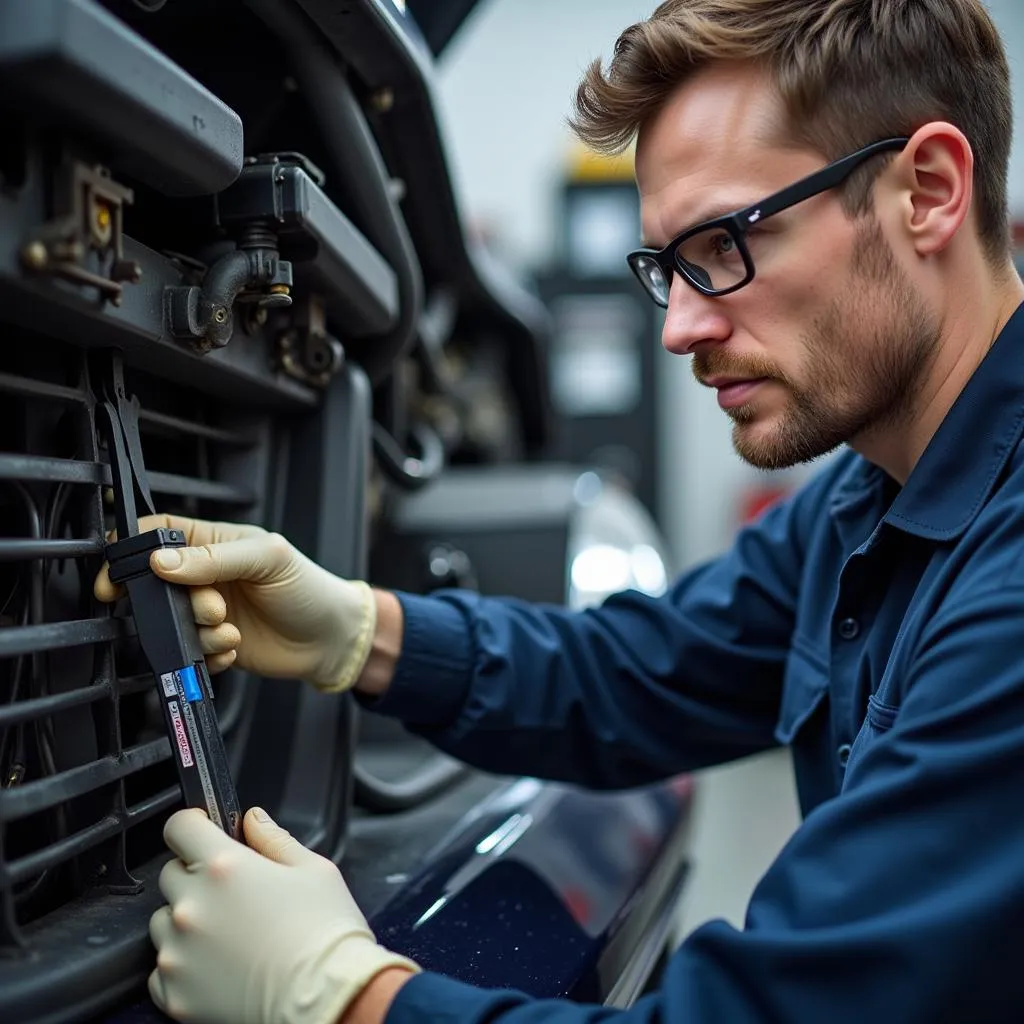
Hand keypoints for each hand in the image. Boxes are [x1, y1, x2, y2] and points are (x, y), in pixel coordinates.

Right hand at [94, 514, 375, 691]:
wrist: (332, 639)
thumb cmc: (308, 588)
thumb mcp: (267, 559)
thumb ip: (213, 558)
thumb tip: (160, 561)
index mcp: (215, 542)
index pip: (157, 534)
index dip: (133, 551)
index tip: (118, 578)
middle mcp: (206, 575)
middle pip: (157, 585)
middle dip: (179, 604)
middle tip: (215, 609)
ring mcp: (208, 611)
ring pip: (172, 623)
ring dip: (199, 633)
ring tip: (232, 630)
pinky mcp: (213, 643)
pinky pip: (189, 652)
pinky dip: (208, 655)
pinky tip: (235, 647)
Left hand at [149, 808, 418, 1023]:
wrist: (327, 1000)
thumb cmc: (326, 934)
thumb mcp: (314, 869)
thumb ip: (274, 839)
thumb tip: (252, 819)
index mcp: (225, 867)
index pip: (179, 827)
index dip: (193, 824)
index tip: (205, 832)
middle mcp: (193, 906)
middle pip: (170, 874)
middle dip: (196, 875)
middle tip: (233, 893)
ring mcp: (179, 953)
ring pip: (163, 922)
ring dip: (186, 920)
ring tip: (228, 934)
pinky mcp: (176, 994)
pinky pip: (161, 970)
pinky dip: (184, 965)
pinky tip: (219, 966)